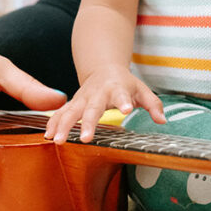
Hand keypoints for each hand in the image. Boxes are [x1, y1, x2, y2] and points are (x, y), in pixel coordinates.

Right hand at [44, 66, 165, 143]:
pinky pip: (60, 113)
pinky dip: (53, 123)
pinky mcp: (72, 103)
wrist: (103, 69)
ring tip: (59, 141)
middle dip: (88, 122)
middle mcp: (97, 93)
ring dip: (64, 125)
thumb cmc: (125, 83)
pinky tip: (48, 136)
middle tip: (86, 138)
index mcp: (117, 88)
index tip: (126, 111)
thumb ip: (153, 105)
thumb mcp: (142, 90)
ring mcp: (82, 98)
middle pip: (92, 108)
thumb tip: (163, 120)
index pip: (122, 95)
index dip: (123, 102)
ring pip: (71, 111)